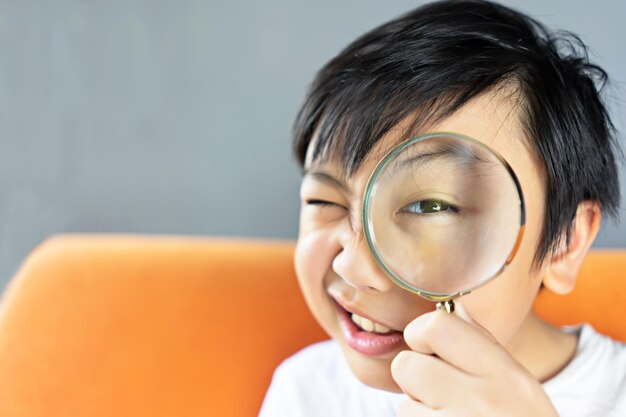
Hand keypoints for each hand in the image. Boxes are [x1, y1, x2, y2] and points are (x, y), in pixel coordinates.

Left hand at [390, 306, 559, 416]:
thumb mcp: (518, 383)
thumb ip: (481, 347)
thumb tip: (449, 312)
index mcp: (505, 373)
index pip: (435, 327)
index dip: (421, 335)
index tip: (429, 347)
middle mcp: (483, 401)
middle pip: (407, 365)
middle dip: (416, 377)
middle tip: (439, 390)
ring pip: (403, 404)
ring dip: (419, 412)